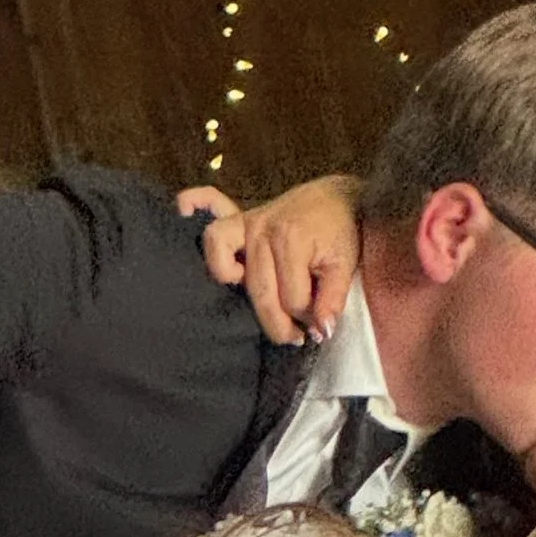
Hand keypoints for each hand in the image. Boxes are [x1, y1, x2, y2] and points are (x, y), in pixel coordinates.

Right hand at [181, 174, 363, 347]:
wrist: (337, 198)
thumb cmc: (341, 232)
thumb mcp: (345, 265)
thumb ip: (333, 299)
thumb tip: (322, 332)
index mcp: (291, 240)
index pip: (291, 298)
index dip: (307, 318)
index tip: (318, 325)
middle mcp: (262, 230)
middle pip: (260, 293)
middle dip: (279, 323)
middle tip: (295, 337)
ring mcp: (246, 222)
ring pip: (225, 267)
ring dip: (241, 292)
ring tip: (262, 303)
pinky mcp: (238, 217)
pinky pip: (209, 202)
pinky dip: (196, 204)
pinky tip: (190, 218)